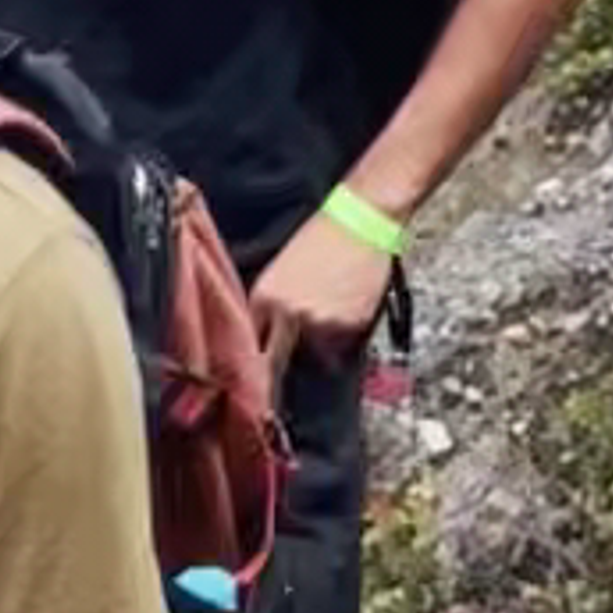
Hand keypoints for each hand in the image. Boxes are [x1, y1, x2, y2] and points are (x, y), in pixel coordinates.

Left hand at [248, 201, 398, 384]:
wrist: (362, 216)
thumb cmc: (321, 236)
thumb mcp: (281, 269)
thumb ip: (269, 307)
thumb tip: (265, 341)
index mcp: (264, 299)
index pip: (249, 349)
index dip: (252, 369)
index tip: (253, 386)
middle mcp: (288, 316)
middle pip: (275, 366)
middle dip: (275, 381)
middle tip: (278, 395)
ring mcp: (320, 323)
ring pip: (314, 357)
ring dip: (317, 350)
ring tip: (329, 317)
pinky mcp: (350, 326)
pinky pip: (343, 344)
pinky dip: (344, 335)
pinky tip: (348, 306)